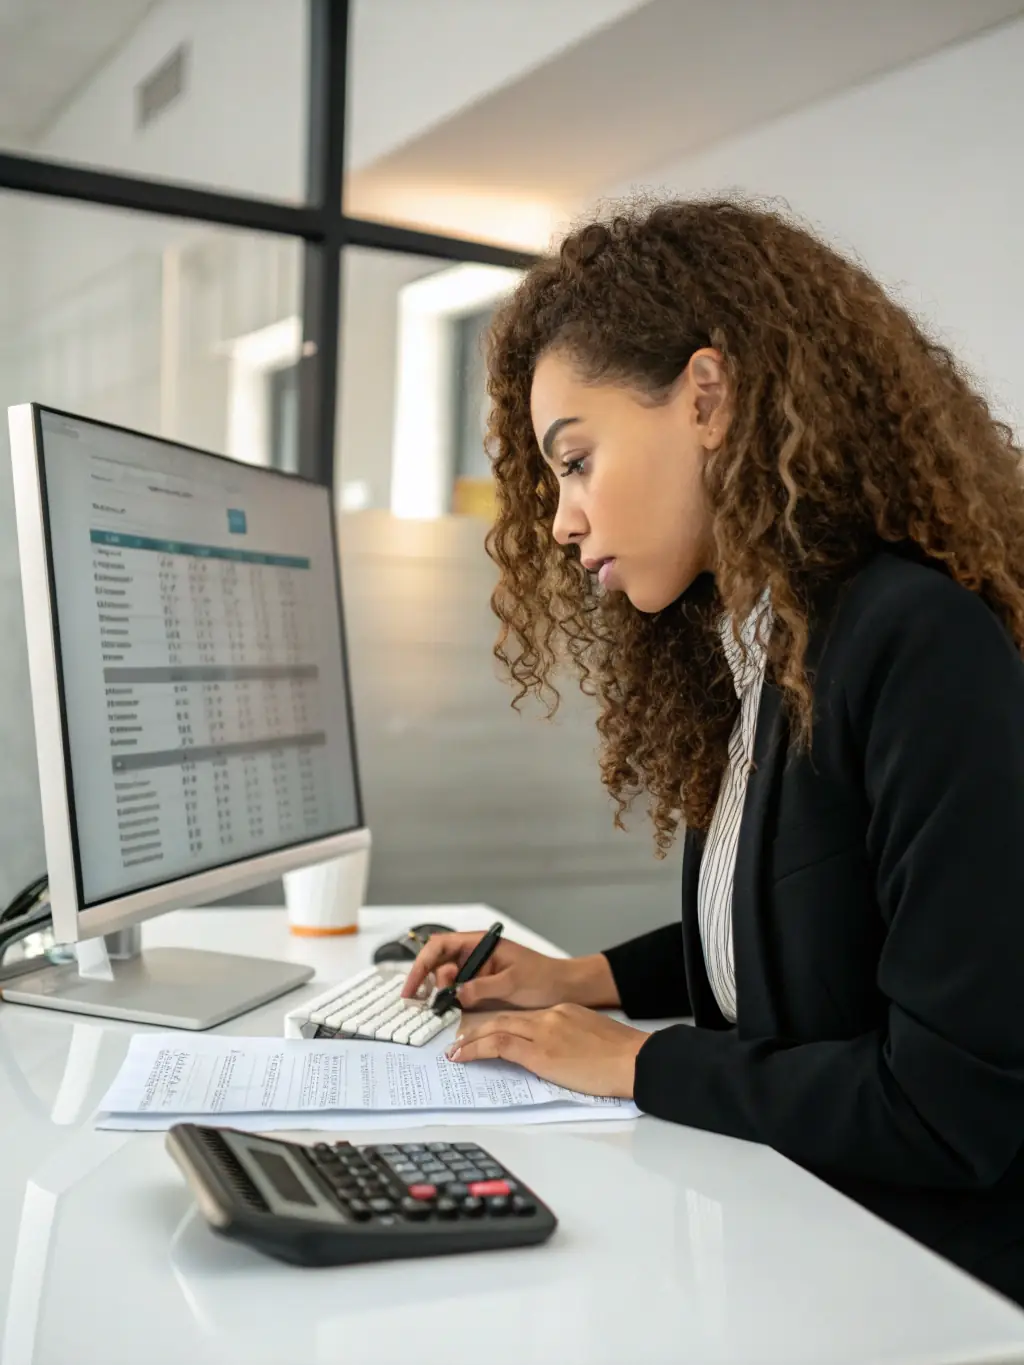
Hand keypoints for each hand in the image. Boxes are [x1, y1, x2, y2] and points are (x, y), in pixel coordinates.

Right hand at [401, 931, 573, 1009]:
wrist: (565, 988)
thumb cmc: (543, 977)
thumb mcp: (513, 981)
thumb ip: (483, 986)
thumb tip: (456, 994)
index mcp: (480, 944)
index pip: (440, 946)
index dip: (421, 964)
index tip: (412, 988)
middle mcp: (474, 955)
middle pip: (438, 964)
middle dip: (427, 982)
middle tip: (423, 1005)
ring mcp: (477, 971)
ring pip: (446, 980)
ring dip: (439, 994)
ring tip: (439, 1010)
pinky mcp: (481, 987)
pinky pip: (458, 992)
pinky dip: (450, 1001)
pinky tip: (447, 1012)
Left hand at [447, 1002, 646, 1098]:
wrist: (634, 1059)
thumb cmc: (623, 1055)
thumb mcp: (592, 1037)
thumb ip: (570, 1039)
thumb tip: (557, 1054)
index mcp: (563, 1011)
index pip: (522, 1015)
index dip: (499, 1023)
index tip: (486, 1032)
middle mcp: (549, 1017)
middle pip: (504, 1018)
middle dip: (477, 1028)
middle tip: (459, 1038)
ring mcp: (543, 1033)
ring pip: (496, 1029)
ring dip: (470, 1040)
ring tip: (454, 1050)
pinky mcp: (540, 1054)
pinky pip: (499, 1046)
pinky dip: (476, 1049)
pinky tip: (462, 1057)